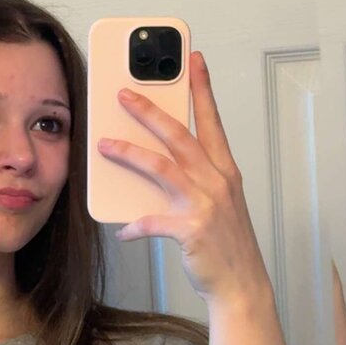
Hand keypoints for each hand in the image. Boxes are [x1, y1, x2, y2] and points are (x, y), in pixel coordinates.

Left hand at [98, 51, 269, 304]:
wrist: (241, 284)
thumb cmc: (225, 243)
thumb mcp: (217, 202)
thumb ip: (193, 178)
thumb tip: (155, 161)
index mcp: (224, 171)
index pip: (211, 121)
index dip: (201, 89)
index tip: (194, 61)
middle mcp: (217, 182)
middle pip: (179, 135)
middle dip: (149, 111)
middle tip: (123, 94)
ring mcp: (205, 205)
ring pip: (161, 168)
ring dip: (129, 153)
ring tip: (104, 144)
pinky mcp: (191, 230)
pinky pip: (153, 221)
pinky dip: (134, 226)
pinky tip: (122, 230)